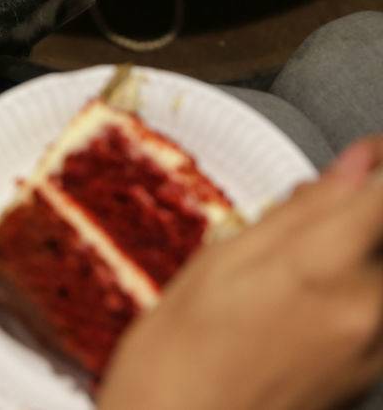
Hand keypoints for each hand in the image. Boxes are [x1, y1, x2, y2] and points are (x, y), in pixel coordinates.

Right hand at [98, 136, 382, 409]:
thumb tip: (351, 168)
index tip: (366, 157)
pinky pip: (381, 314)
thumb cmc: (175, 364)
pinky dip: (357, 293)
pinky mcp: (372, 380)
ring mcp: (376, 351)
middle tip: (325, 211)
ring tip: (301, 264)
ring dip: (359, 255)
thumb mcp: (217, 265)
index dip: (380, 164)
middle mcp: (367, 311)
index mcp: (322, 268)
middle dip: (362, 216)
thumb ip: (295, 213)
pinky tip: (302, 302)